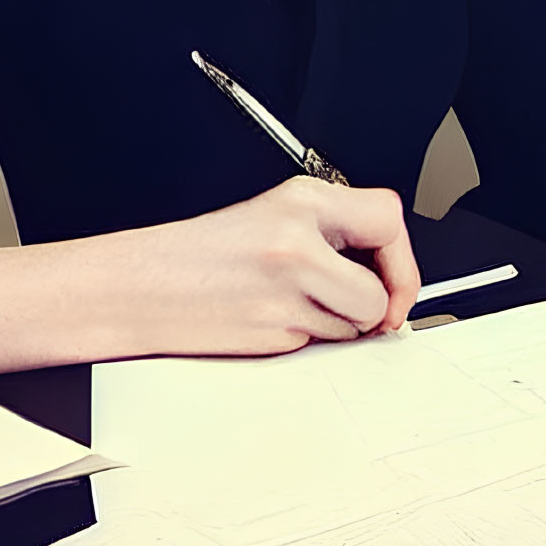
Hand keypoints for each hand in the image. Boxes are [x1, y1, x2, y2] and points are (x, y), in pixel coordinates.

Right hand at [102, 176, 420, 357]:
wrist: (143, 286)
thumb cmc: (207, 253)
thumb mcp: (275, 214)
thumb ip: (335, 231)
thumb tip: (390, 269)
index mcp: (303, 200)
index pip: (388, 219)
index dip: (402, 258)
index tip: (395, 278)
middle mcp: (298, 240)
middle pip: (381, 288)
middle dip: (376, 305)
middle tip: (358, 305)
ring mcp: (285, 289)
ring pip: (356, 324)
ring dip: (340, 325)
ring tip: (296, 302)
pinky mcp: (274, 331)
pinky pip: (322, 344)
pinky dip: (308, 339)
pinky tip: (274, 318)